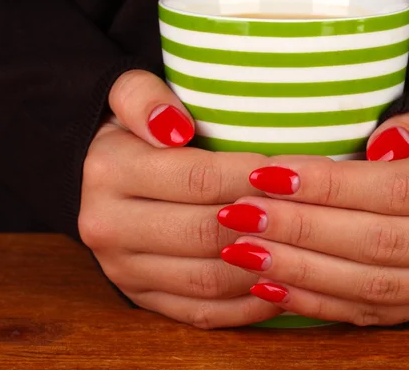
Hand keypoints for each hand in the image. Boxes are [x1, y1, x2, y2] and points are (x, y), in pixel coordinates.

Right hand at [79, 70, 280, 327]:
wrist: (99, 179)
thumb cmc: (134, 133)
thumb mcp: (128, 96)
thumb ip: (144, 97)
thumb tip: (174, 127)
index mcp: (109, 172)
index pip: (199, 178)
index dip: (253, 177)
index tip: (291, 173)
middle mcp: (108, 227)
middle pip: (206, 233)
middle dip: (264, 223)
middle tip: (308, 213)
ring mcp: (124, 270)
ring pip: (208, 280)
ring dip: (262, 269)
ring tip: (305, 251)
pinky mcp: (142, 297)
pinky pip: (201, 312)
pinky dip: (246, 306)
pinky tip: (282, 288)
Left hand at [216, 113, 408, 325]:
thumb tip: (386, 143)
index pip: (394, 189)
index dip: (328, 186)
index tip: (266, 175)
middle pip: (376, 241)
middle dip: (301, 230)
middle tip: (240, 215)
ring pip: (368, 285)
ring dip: (298, 270)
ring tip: (240, 251)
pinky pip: (365, 313)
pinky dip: (313, 302)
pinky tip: (267, 288)